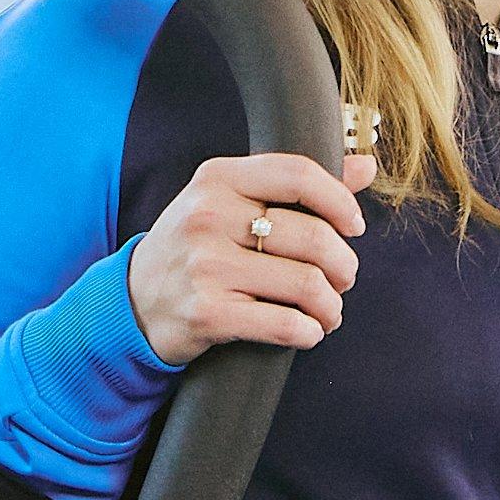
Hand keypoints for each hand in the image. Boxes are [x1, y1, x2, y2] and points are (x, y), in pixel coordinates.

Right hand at [128, 151, 364, 365]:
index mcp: (217, 179)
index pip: (298, 174)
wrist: (134, 302)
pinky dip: (309, 331)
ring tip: (327, 310)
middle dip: (342, 265)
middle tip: (342, 279)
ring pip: (306, 284)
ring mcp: (206, 267)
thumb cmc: (194, 248)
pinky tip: (307, 331)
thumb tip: (365, 167)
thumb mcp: (230, 202)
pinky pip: (285, 324)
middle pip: (311, 237)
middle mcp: (208, 217)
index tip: (353, 226)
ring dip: (330, 305)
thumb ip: (296, 185)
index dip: (339, 201)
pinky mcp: (208, 313)